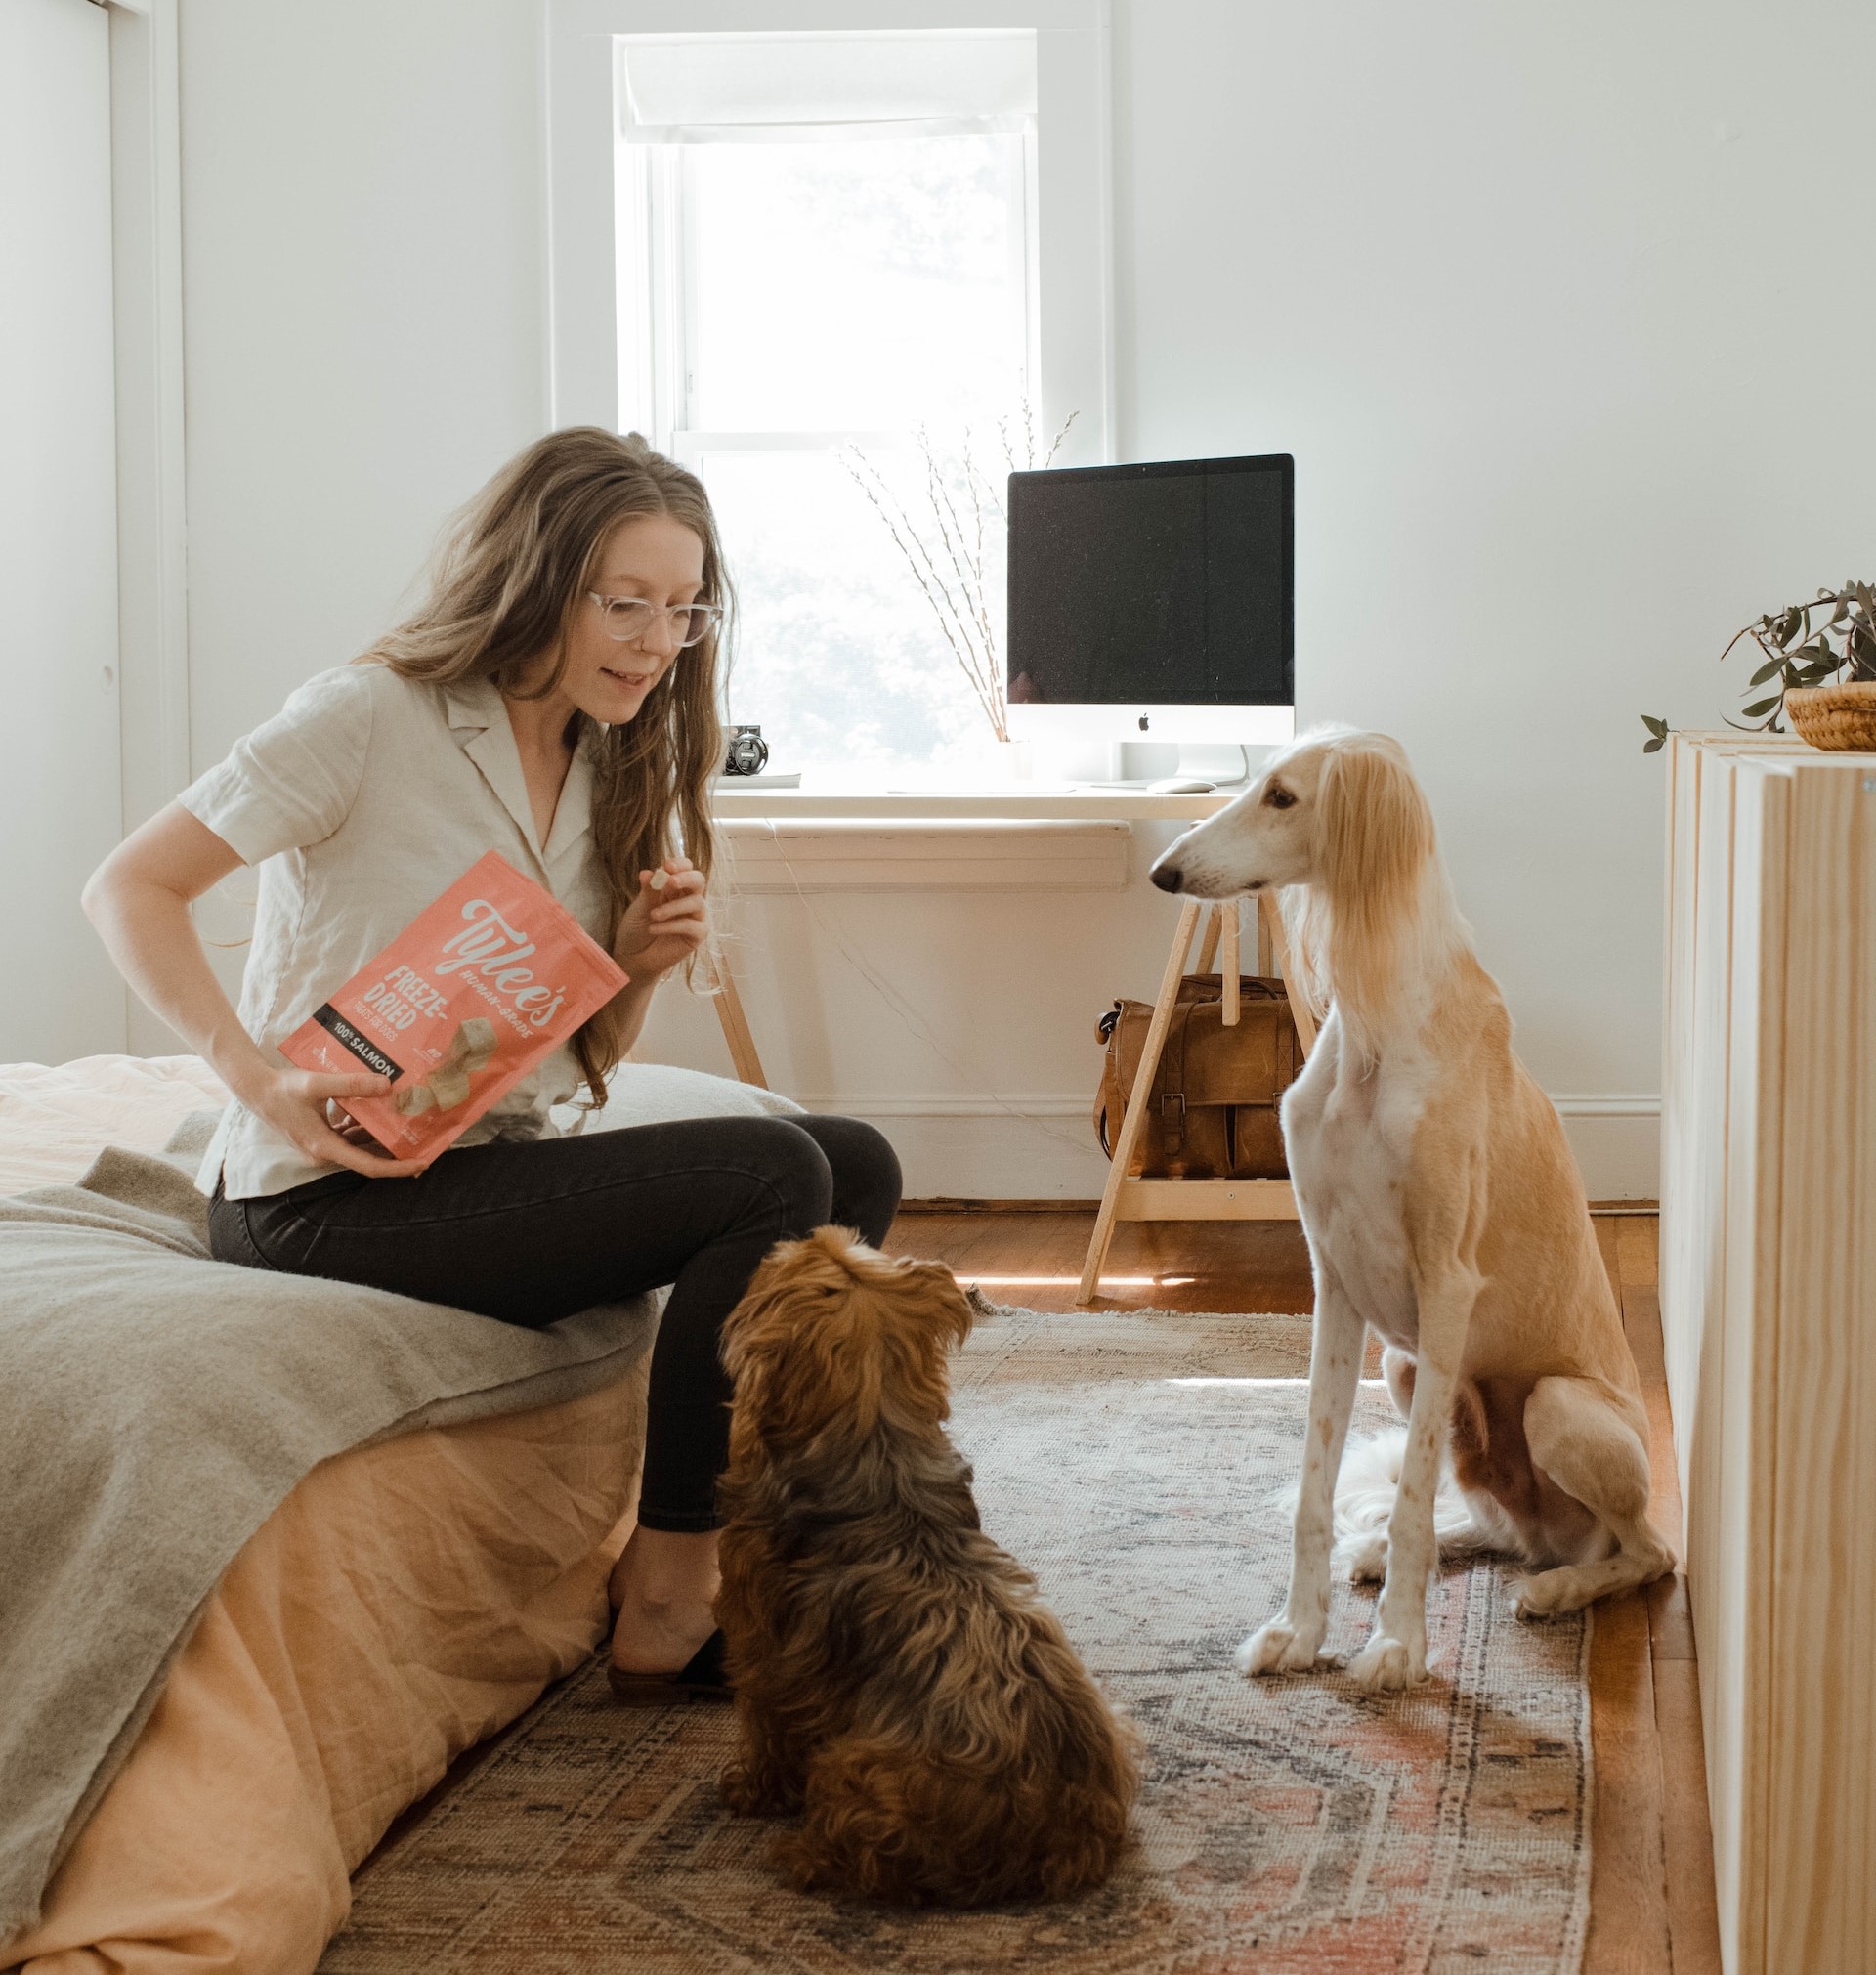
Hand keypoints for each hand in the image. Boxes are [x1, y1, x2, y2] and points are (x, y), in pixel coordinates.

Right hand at [238, 1064, 431, 1178]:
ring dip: (382, 1137)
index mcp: (324, 1147)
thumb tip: (387, 1084)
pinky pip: (349, 1136)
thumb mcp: (318, 1084)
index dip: (397, 1167)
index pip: (368, 1165)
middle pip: (367, 1158)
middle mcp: (324, 1152)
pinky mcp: (320, 1136)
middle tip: (427, 1144)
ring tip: (411, 1126)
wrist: (256, 1089)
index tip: (422, 1163)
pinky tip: (379, 1110)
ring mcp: (322, 1146)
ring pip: (359, 1146)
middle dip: (396, 1153)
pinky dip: (365, 1126)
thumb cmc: (283, 1089)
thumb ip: (352, 1084)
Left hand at [613, 855, 709, 984]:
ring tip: (653, 915)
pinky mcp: (697, 935)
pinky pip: (692, 925)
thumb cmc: (636, 929)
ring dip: (674, 907)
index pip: (686, 868)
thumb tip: (648, 872)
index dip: (680, 864)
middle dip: (686, 878)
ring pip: (697, 902)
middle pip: (699, 880)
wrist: (632, 957)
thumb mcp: (639, 907)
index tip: (667, 866)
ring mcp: (694, 917)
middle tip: (670, 881)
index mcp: (674, 888)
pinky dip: (672, 925)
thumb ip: (648, 891)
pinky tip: (654, 929)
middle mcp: (687, 899)